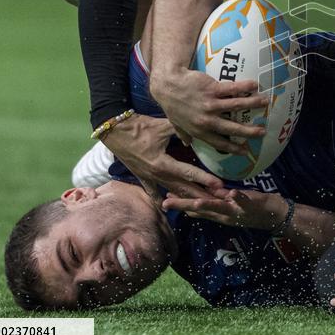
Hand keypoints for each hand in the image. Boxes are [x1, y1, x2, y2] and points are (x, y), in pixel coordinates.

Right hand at [101, 113, 222, 199]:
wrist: (115, 131)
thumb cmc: (140, 127)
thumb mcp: (163, 126)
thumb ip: (182, 131)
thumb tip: (198, 133)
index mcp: (162, 163)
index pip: (189, 173)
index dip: (205, 179)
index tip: (219, 186)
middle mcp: (156, 174)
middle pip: (183, 188)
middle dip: (201, 196)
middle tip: (218, 202)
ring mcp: (148, 178)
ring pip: (172, 191)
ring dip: (187, 199)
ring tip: (203, 206)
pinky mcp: (142, 178)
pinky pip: (152, 191)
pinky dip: (159, 200)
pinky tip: (166, 208)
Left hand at [149, 67, 267, 150]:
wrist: (167, 84)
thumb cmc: (171, 103)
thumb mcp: (175, 122)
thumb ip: (183, 134)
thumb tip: (187, 144)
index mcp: (199, 131)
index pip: (220, 143)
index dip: (234, 148)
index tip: (246, 152)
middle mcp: (207, 120)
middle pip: (233, 128)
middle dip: (249, 131)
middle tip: (263, 132)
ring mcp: (211, 104)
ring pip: (237, 105)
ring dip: (253, 104)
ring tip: (266, 102)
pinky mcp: (212, 89)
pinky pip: (233, 89)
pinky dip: (245, 87)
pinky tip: (255, 84)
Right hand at [161, 188, 287, 229]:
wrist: (275, 217)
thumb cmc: (250, 208)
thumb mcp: (228, 208)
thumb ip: (212, 206)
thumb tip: (192, 205)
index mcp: (218, 213)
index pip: (195, 208)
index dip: (179, 204)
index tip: (161, 198)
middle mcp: (225, 214)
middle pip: (201, 209)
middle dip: (183, 205)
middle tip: (166, 202)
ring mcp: (238, 210)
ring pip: (220, 208)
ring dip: (207, 205)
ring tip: (193, 202)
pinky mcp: (252, 205)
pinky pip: (244, 201)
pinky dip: (238, 197)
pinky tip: (231, 193)